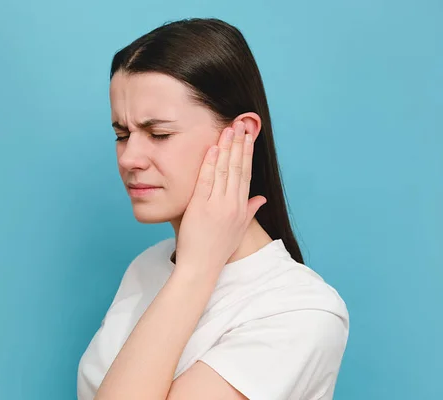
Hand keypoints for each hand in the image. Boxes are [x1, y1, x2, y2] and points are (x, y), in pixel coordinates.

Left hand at [174, 120, 266, 277]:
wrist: (201, 266)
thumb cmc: (217, 249)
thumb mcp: (238, 229)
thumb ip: (250, 211)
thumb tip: (261, 198)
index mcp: (241, 208)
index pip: (247, 175)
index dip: (248, 154)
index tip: (249, 137)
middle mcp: (232, 205)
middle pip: (238, 169)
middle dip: (240, 145)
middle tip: (241, 125)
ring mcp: (217, 205)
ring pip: (224, 171)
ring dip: (227, 148)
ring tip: (229, 130)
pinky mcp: (201, 207)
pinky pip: (206, 181)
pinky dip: (210, 164)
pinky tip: (212, 148)